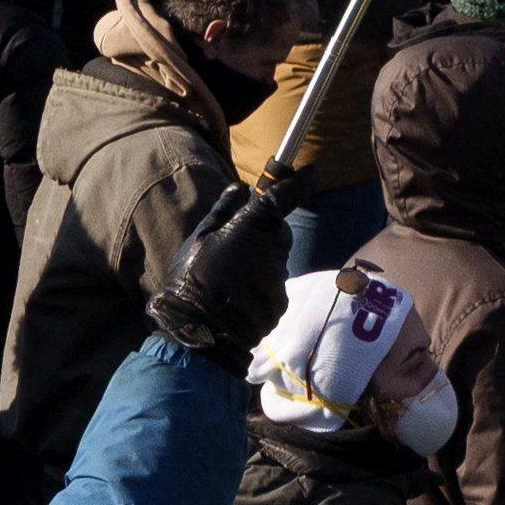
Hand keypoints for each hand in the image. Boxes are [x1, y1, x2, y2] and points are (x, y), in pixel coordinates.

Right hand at [151, 181, 301, 366]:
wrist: (200, 332)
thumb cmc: (193, 279)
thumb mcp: (199, 238)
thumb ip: (224, 210)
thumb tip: (241, 188)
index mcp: (251, 226)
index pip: (282, 197)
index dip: (299, 182)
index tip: (311, 172)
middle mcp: (273, 249)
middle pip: (277, 232)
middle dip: (263, 234)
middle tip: (234, 246)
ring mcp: (279, 278)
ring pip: (275, 261)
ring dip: (259, 263)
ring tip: (229, 279)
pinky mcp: (281, 302)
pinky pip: (273, 287)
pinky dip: (260, 288)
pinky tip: (238, 298)